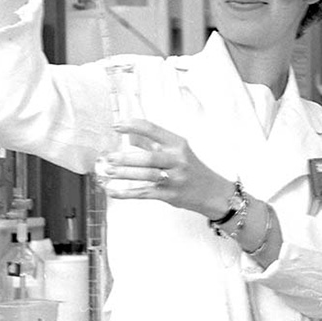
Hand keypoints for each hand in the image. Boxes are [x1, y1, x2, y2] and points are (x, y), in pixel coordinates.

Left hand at [100, 119, 235, 217]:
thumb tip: (131, 136)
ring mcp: (175, 178)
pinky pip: (144, 193)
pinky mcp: (170, 195)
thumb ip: (154, 144)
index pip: (153, 130)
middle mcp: (177, 160)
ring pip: (146, 175)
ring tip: (109, 172)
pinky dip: (127, 193)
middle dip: (126, 158)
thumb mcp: (177, 152)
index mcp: (178, 144)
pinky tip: (113, 192)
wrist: (212, 192)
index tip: (116, 126)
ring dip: (125, 174)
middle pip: (149, 157)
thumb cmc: (192, 170)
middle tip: (110, 157)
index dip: (132, 126)